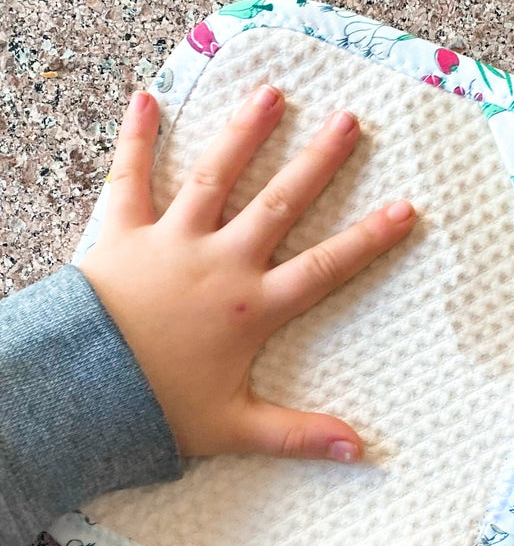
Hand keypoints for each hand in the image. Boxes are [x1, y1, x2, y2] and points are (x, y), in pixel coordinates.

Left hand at [80, 86, 415, 463]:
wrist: (76, 394)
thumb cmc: (153, 409)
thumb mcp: (234, 428)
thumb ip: (299, 435)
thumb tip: (361, 452)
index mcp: (252, 308)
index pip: (326, 267)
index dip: (369, 238)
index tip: (405, 208)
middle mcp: (221, 262)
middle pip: (280, 204)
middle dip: (318, 161)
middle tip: (348, 121)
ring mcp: (172, 240)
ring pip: (215, 178)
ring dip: (245, 134)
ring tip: (271, 94)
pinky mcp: (122, 231)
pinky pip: (130, 177)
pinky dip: (137, 138)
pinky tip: (147, 96)